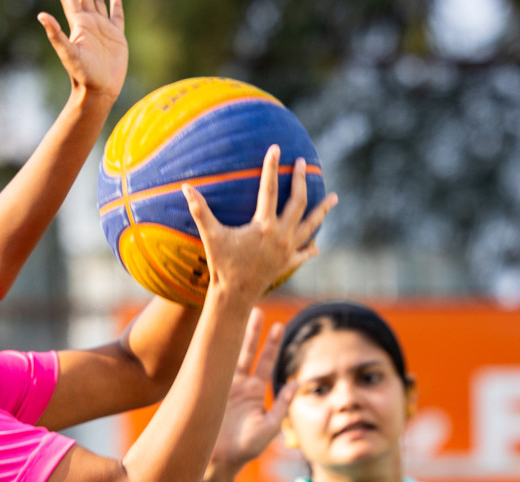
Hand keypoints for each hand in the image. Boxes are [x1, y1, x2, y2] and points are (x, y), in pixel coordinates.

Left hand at [38, 0, 127, 101]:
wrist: (99, 91)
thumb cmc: (82, 75)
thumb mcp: (67, 53)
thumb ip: (55, 34)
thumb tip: (41, 16)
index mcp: (79, 23)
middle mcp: (90, 22)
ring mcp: (103, 28)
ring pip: (100, 1)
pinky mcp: (116, 36)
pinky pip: (116, 16)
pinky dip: (116, 5)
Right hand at [185, 146, 337, 307]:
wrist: (234, 295)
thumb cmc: (221, 264)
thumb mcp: (210, 236)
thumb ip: (199, 211)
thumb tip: (185, 187)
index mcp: (264, 225)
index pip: (269, 189)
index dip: (271, 167)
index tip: (276, 149)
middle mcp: (281, 235)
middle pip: (298, 201)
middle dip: (301, 180)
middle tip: (303, 163)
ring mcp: (288, 249)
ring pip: (311, 225)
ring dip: (323, 210)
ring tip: (334, 197)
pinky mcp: (288, 263)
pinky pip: (304, 252)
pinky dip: (311, 248)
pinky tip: (317, 245)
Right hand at [204, 310, 297, 481]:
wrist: (216, 462)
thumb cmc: (244, 449)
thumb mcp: (269, 428)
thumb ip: (282, 405)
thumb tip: (296, 383)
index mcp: (254, 392)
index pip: (265, 361)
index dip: (272, 343)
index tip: (279, 325)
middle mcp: (238, 385)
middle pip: (246, 350)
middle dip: (252, 331)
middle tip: (256, 308)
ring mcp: (220, 386)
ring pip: (228, 354)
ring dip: (232, 335)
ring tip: (235, 313)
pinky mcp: (206, 391)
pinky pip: (209, 367)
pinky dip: (210, 351)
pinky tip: (212, 335)